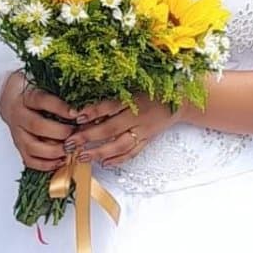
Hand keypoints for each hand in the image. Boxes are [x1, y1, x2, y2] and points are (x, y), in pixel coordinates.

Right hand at [0, 70, 77, 171]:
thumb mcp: (43, 84)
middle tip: (76, 134)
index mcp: (26, 96)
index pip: (42, 100)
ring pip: (32, 146)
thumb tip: (83, 105)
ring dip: (54, 151)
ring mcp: (17, 132)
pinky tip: (61, 160)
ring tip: (70, 150)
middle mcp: (19, 115)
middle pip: (37, 126)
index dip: (59, 108)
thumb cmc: (32, 91)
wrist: (8, 97)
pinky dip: (46, 164)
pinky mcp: (18, 146)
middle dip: (60, 132)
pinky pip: (29, 160)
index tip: (76, 114)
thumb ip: (60, 92)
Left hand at [62, 93, 178, 168]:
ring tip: (83, 156)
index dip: (93, 112)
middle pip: (111, 129)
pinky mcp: (148, 140)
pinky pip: (132, 152)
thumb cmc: (153, 91)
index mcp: (134, 100)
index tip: (77, 117)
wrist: (181, 101)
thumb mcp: (134, 88)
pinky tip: (104, 164)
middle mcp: (139, 117)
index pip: (110, 107)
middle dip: (89, 137)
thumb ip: (114, 99)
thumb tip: (88, 109)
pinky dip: (118, 159)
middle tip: (71, 143)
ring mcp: (144, 131)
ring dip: (101, 152)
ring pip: (120, 145)